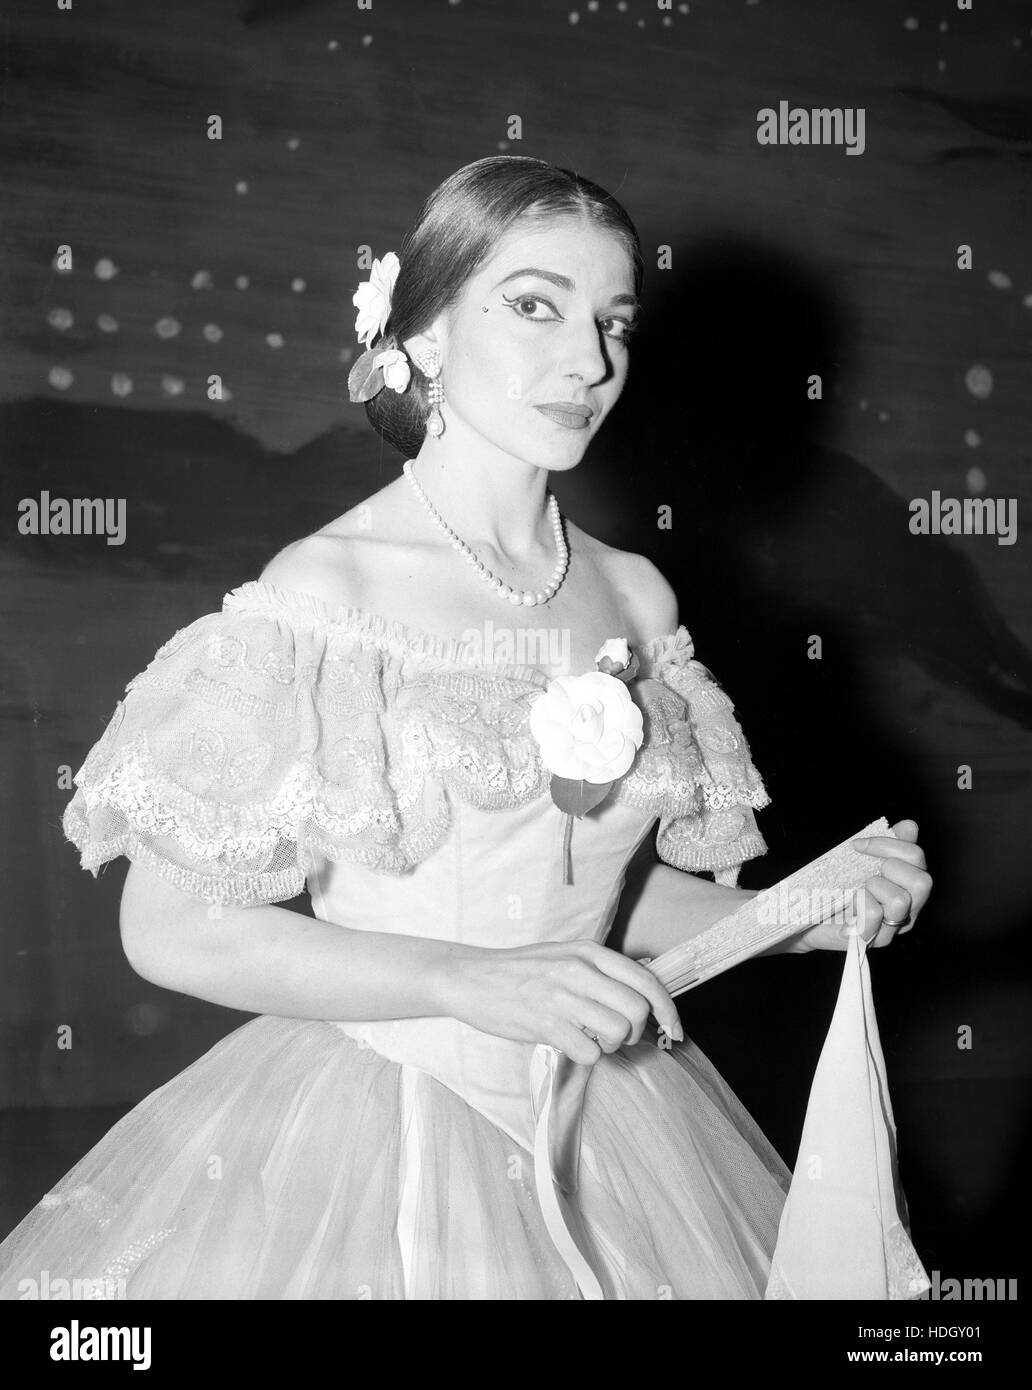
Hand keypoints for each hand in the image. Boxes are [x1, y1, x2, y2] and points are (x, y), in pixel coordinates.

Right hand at [443, 938, 683, 1065]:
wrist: (470, 979)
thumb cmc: (520, 971)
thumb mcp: (564, 955)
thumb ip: (600, 970)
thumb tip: (642, 994)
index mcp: (589, 951)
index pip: (646, 979)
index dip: (668, 1009)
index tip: (674, 1030)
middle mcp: (579, 970)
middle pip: (638, 1010)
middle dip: (636, 1032)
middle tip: (618, 1036)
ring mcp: (562, 996)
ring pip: (618, 1032)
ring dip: (611, 1045)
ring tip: (589, 1037)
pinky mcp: (545, 1023)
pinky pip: (590, 1052)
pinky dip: (586, 1056)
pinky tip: (568, 1044)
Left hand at [792, 819, 931, 952]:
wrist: (804, 914)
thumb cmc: (835, 886)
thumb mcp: (860, 861)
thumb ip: (888, 844)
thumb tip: (909, 826)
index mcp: (907, 886)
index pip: (917, 857)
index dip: (889, 844)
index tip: (858, 845)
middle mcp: (907, 909)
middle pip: (923, 881)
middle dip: (888, 865)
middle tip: (865, 872)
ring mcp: (891, 927)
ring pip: (900, 900)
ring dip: (873, 887)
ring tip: (857, 891)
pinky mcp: (871, 939)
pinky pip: (874, 914)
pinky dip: (859, 902)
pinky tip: (848, 905)